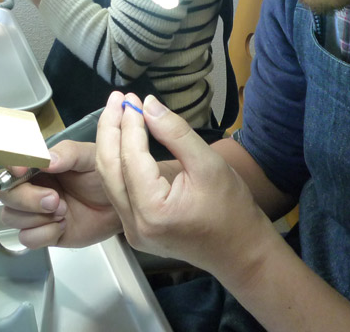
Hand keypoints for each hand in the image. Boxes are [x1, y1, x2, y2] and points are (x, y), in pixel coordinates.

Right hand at [0, 140, 121, 248]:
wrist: (121, 206)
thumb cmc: (106, 177)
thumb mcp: (91, 157)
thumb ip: (68, 153)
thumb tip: (46, 160)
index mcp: (42, 165)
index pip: (14, 164)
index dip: (12, 168)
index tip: (21, 171)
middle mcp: (35, 187)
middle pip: (6, 194)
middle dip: (27, 199)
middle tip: (55, 199)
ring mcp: (37, 212)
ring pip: (11, 217)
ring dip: (36, 217)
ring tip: (63, 211)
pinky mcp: (44, 233)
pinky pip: (27, 238)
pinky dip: (44, 234)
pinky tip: (63, 225)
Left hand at [96, 92, 276, 280]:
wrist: (240, 250)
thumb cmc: (231, 208)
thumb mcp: (208, 163)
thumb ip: (176, 133)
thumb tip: (149, 105)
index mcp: (153, 211)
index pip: (130, 158)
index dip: (130, 124)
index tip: (134, 98)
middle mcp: (135, 225)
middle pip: (109, 169)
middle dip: (110, 130)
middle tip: (117, 99)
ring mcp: (132, 230)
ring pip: (109, 180)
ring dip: (112, 144)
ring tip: (118, 113)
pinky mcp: (136, 228)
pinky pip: (119, 189)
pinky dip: (119, 161)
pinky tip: (125, 139)